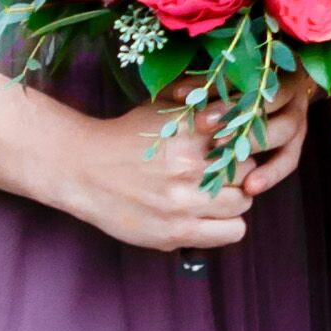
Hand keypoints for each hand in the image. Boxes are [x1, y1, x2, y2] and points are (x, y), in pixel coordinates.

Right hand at [36, 84, 308, 258]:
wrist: (83, 170)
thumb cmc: (127, 136)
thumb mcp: (163, 107)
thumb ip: (202, 99)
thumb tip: (240, 97)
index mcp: (190, 132)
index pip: (248, 136)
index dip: (245, 139)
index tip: (234, 143)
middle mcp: (190, 168)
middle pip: (248, 170)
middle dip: (238, 169)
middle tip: (219, 170)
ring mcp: (184, 204)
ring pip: (244, 202)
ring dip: (233, 197)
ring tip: (211, 193)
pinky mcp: (176, 233)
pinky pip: (233, 232)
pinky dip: (227, 224)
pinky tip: (209, 215)